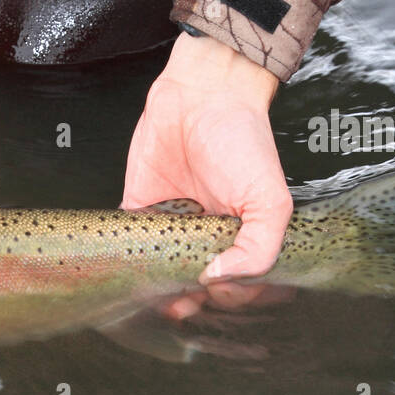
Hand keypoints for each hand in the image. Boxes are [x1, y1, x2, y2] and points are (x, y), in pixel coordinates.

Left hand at [121, 32, 292, 318]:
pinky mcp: (139, 208)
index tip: (218, 288)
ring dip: (156, 291)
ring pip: (159, 272)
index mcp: (240, 236)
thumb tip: (222, 280)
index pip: (236, 285)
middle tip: (183, 298)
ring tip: (156, 298)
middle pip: (194, 285)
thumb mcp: (269, 199)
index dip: (227, 295)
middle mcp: (205, 235)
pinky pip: (127, 243)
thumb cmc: (243, 140)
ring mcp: (171, 224)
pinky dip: (125, 261)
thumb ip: (260, 247)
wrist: (202, 95)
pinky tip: (129, 273)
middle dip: (190, 299)